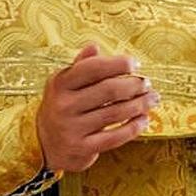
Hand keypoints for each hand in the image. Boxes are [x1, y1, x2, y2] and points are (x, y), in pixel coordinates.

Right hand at [36, 43, 158, 171]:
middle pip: (109, 90)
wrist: (42, 144)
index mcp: (60, 83)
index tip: (135, 64)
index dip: (118, 64)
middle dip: (134, 85)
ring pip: (115, 113)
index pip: (93, 68)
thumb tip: (94, 46)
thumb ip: (81, 65)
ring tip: (152, 99)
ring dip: (140, 104)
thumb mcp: (64, 83)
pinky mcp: (81, 149)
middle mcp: (64, 105)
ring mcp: (72, 128)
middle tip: (147, 84)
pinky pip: (114, 137)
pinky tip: (144, 119)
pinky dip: (133, 128)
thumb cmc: (62, 106)